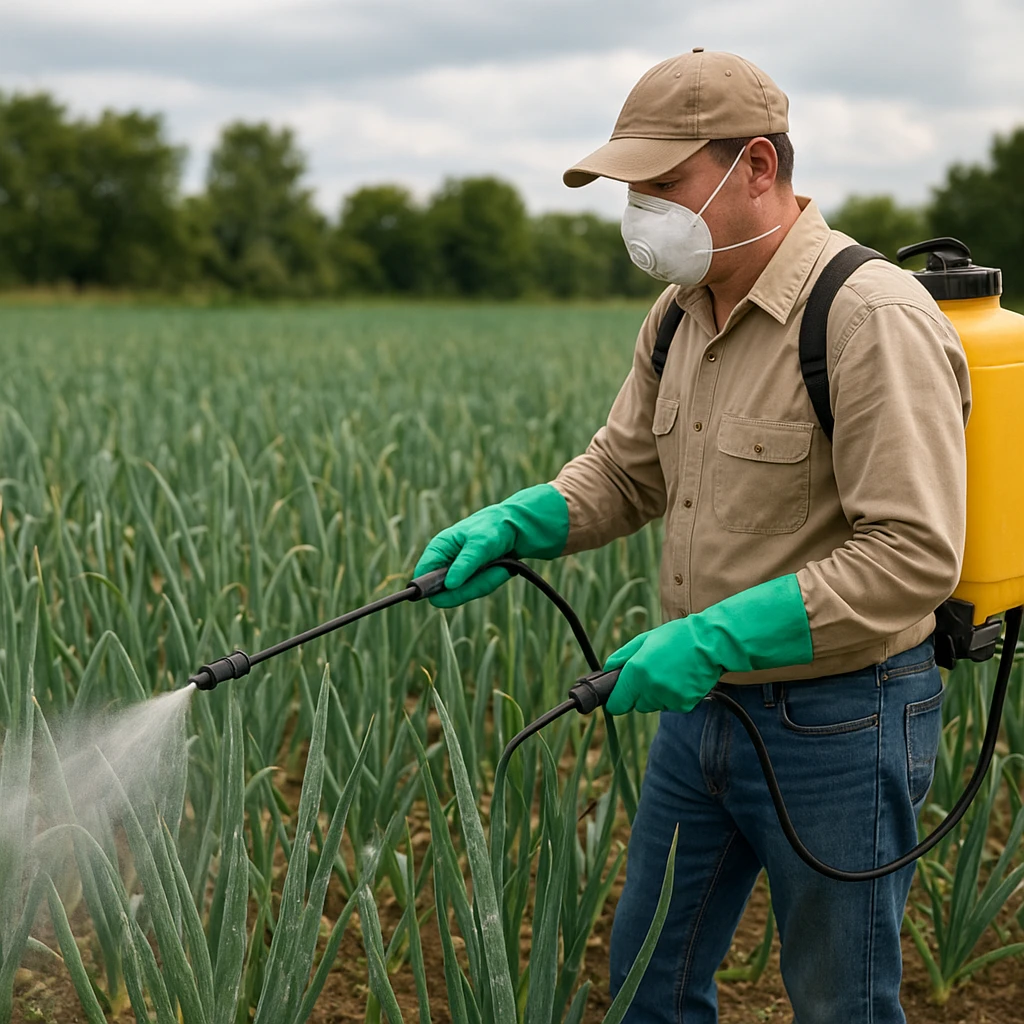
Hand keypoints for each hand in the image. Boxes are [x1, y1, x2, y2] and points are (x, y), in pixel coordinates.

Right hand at [412, 484, 568, 607]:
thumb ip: (464, 565)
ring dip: (484, 581)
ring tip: (497, 564)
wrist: (516, 529)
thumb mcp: (479, 545)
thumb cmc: (493, 530)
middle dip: (468, 586)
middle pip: (445, 590)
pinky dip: (491, 580)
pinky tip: (499, 568)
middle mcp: (446, 563)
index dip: (426, 588)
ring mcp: (459, 573)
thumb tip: (449, 585)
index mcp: (439, 548)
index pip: (422, 574)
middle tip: (489, 570)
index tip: (440, 595)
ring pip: (465, 592)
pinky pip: (479, 589)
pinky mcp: (472, 580)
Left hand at [603, 616, 718, 713]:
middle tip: (652, 674)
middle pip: (637, 705)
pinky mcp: (684, 705)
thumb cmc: (676, 637)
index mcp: (637, 672)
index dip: (617, 700)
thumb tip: (607, 670)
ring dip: (657, 695)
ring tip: (670, 673)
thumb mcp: (644, 640)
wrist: (710, 642)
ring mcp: (669, 699)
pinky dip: (674, 697)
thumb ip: (621, 657)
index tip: (620, 695)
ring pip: (654, 705)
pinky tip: (681, 679)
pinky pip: (672, 706)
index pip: (617, 704)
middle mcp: (651, 689)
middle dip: (640, 694)